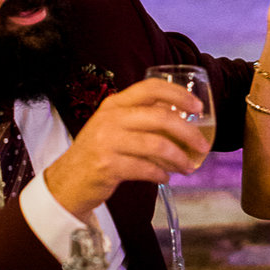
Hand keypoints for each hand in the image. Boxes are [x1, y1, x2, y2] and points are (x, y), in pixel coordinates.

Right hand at [44, 79, 210, 219]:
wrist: (67, 181)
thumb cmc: (99, 152)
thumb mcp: (115, 126)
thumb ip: (142, 118)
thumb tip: (185, 119)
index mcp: (115, 104)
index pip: (151, 88)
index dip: (179, 95)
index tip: (198, 107)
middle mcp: (110, 118)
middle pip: (161, 118)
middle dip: (189, 132)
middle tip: (203, 146)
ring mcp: (106, 142)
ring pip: (157, 145)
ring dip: (179, 158)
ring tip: (188, 167)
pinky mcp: (106, 165)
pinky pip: (145, 168)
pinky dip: (160, 174)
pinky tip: (165, 177)